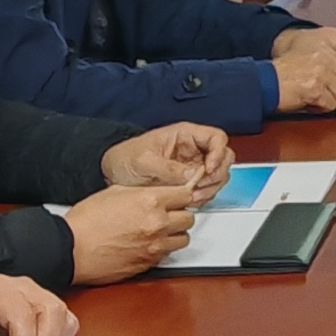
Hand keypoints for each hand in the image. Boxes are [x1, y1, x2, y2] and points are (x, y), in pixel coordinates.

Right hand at [65, 180, 203, 285]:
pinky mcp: (148, 264)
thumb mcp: (115, 191)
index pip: (186, 195)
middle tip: (167, 214)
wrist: (71, 249)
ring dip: (174, 234)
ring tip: (159, 231)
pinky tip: (148, 244)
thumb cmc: (86, 221)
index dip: (181, 196)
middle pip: (189, 218)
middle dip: (180, 215)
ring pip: (183, 239)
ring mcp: (154, 246)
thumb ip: (142, 192)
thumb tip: (157, 193)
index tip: (177, 198)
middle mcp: (157, 224)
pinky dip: (162, 249)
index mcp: (150, 201)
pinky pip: (167, 255)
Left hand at [104, 122, 230, 196]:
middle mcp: (193, 150)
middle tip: (201, 185)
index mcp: (185, 135)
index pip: (216, 138)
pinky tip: (190, 201)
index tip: (208, 168)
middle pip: (223, 158)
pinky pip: (206, 189)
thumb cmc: (125, 157)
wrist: (112, 172)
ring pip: (217, 176)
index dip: (218, 152)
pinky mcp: (188, 183)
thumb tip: (192, 174)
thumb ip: (169, 167)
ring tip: (193, 196)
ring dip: (210, 188)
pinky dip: (202, 197)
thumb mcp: (144, 160)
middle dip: (216, 174)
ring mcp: (192, 167)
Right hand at [273, 24, 335, 112]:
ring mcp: (321, 70)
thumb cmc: (287, 66)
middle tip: (331, 91)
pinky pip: (330, 105)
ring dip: (333, 99)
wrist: (265, 78)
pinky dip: (321, 107)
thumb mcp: (315, 51)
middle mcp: (326, 52)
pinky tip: (310, 100)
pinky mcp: (314, 88)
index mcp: (328, 39)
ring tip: (319, 94)